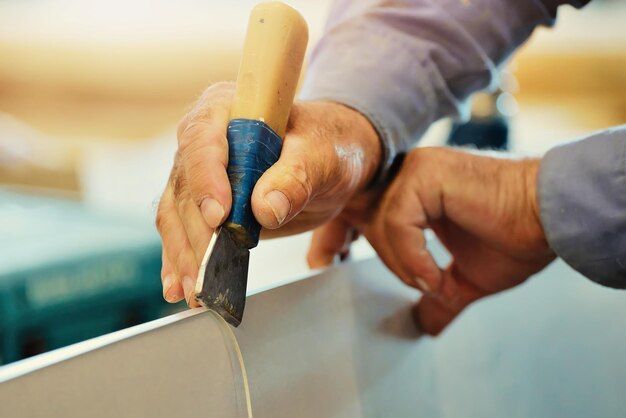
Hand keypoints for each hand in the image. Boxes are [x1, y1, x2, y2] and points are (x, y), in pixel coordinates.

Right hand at [156, 82, 380, 304]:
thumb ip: (296, 177)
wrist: (333, 159)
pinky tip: (179, 286)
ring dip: (182, 255)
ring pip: (176, 213)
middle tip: (206, 270)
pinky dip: (181, 260)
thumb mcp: (323, 155)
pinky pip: (185, 230)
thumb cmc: (329, 144)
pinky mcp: (207, 204)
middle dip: (194, 232)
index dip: (206, 179)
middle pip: (184, 185)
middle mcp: (206, 139)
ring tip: (191, 290)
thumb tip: (265, 209)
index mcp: (228, 108)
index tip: (219, 216)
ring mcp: (203, 174)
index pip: (203, 139)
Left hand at [308, 147, 555, 334]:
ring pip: (380, 223)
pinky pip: (399, 221)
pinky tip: (434, 274)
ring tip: (432, 281)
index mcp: (412, 192)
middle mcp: (409, 174)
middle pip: (361, 216)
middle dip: (357, 248)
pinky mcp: (428, 174)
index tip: (324, 263)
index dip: (337, 236)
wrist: (551, 219)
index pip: (359, 210)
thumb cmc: (515, 238)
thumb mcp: (466, 278)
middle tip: (383, 276)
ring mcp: (416, 169)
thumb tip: (426, 325)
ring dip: (401, 263)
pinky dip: (412, 255)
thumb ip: (439, 296)